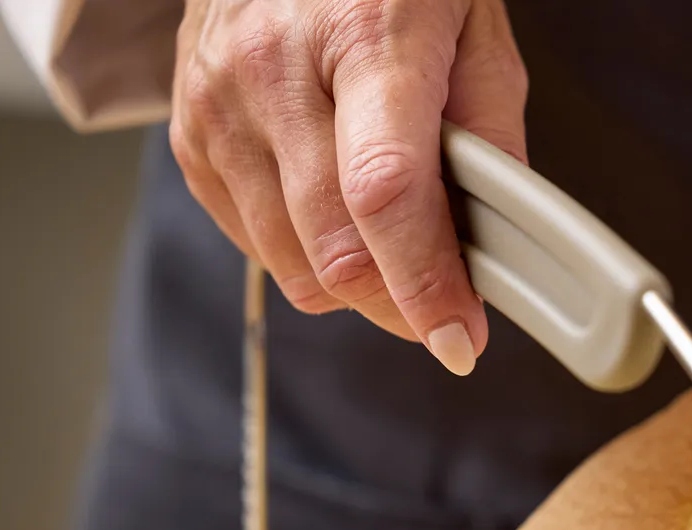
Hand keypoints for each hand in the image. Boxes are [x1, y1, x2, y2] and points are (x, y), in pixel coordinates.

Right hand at [171, 0, 528, 373]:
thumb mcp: (473, 26)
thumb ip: (491, 133)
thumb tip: (502, 242)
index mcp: (364, 33)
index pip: (386, 193)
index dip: (425, 283)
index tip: (461, 336)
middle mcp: (273, 69)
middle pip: (334, 249)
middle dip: (402, 304)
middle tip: (447, 308)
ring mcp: (217, 102)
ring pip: (293, 265)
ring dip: (356, 285)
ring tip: (395, 244)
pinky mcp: (189, 134)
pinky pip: (255, 244)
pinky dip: (307, 254)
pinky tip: (336, 208)